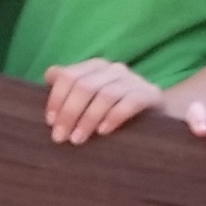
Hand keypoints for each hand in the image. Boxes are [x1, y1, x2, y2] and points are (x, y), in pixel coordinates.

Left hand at [43, 59, 162, 144]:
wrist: (155, 114)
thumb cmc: (114, 108)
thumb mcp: (91, 96)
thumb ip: (71, 86)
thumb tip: (50, 75)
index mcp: (95, 66)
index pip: (68, 76)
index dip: (56, 99)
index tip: (51, 122)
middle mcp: (114, 69)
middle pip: (84, 86)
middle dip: (69, 113)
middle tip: (60, 137)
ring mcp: (134, 80)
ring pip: (105, 95)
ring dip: (88, 119)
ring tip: (78, 139)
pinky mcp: (151, 94)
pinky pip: (130, 103)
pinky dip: (114, 117)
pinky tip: (103, 131)